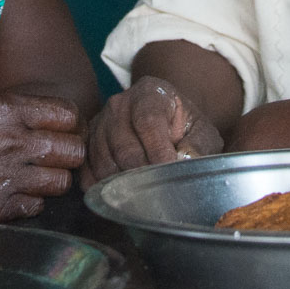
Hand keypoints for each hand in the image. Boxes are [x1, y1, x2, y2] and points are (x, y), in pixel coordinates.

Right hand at [0, 91, 84, 222]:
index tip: (58, 133)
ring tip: (30, 179)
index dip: (66, 126)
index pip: (68, 115)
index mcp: (6, 109)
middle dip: (65, 155)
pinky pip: (35, 208)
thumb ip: (11, 114)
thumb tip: (44, 124)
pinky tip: (9, 196)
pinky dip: (28, 204)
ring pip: (60, 183)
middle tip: (51, 160)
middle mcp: (12, 141)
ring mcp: (5, 177)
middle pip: (73, 151)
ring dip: (49, 182)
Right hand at [81, 77, 223, 190]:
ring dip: (123, 184)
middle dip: (142, 173)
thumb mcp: (202, 130)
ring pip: (104, 162)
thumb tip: (186, 160)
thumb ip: (199, 144)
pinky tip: (120, 195)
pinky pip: (87, 171)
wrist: (165, 119)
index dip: (157, 150)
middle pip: (123, 146)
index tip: (169, 171)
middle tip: (159, 192)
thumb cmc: (184, 126)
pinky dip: (102, 188)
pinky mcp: (88, 144)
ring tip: (144, 195)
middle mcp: (119, 104)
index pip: (148, 122)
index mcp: (149, 93)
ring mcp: (100, 124)